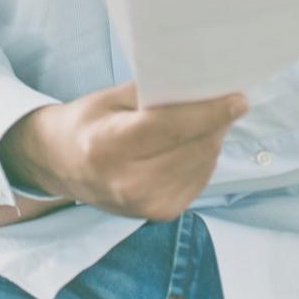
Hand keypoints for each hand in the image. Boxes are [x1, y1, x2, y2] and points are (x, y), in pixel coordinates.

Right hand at [0, 82, 246, 220]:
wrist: (60, 166)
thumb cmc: (86, 123)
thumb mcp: (110, 98)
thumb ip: (152, 92)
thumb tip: (200, 84)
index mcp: (109, 147)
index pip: (172, 128)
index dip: (210, 113)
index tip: (238, 98)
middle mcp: (129, 183)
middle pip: (194, 147)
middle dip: (216, 122)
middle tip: (224, 100)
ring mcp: (146, 204)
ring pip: (203, 163)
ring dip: (212, 138)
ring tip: (205, 119)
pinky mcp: (161, 214)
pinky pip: (200, 179)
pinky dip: (203, 157)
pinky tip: (192, 143)